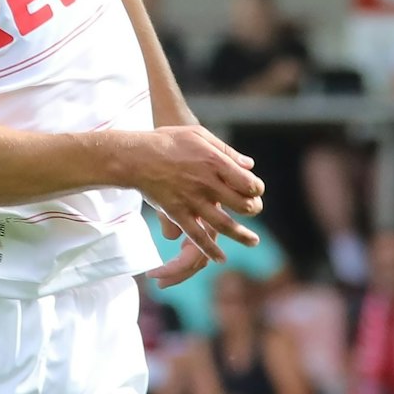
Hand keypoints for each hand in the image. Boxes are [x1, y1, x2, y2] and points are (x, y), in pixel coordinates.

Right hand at [136, 126, 264, 286]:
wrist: (137, 155)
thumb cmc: (168, 141)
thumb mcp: (200, 135)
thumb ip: (227, 151)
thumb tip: (250, 164)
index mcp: (215, 163)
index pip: (248, 183)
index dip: (256, 189)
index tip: (255, 190)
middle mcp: (207, 184)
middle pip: (242, 205)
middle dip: (253, 209)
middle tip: (255, 210)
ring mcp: (192, 201)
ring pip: (225, 224)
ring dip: (242, 235)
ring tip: (253, 242)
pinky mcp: (177, 214)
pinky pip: (197, 237)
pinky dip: (210, 249)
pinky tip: (220, 257)